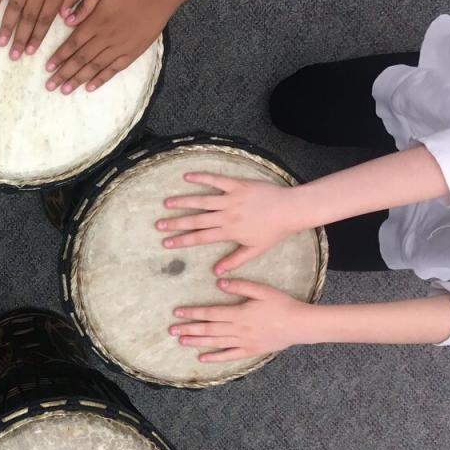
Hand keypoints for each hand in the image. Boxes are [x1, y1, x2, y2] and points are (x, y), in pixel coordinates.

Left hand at [45, 0, 176, 93]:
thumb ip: (84, 5)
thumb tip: (66, 21)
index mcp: (96, 22)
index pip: (72, 44)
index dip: (59, 56)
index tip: (47, 68)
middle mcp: (106, 38)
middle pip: (80, 59)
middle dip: (63, 74)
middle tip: (50, 86)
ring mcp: (120, 47)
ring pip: (95, 67)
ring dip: (78, 80)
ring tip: (65, 90)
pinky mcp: (133, 52)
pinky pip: (114, 69)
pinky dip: (101, 79)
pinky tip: (90, 87)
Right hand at [157, 174, 305, 274]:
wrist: (291, 210)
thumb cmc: (274, 231)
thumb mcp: (255, 250)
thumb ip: (234, 260)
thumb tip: (216, 272)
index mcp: (230, 232)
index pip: (200, 237)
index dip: (181, 240)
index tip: (166, 243)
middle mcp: (227, 215)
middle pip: (196, 220)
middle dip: (175, 223)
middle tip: (158, 225)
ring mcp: (231, 199)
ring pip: (202, 201)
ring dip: (183, 202)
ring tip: (167, 203)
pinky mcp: (238, 185)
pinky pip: (217, 180)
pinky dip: (202, 178)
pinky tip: (187, 176)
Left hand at [169, 278, 313, 361]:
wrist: (300, 325)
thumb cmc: (282, 305)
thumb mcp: (262, 290)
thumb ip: (240, 286)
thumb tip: (220, 281)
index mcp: (239, 313)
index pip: (210, 313)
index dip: (192, 313)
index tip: (177, 312)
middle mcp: (238, 329)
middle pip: (208, 329)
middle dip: (188, 329)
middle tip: (171, 330)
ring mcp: (243, 342)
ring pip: (215, 343)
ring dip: (197, 342)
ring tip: (181, 341)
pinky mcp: (250, 351)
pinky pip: (229, 356)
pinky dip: (215, 357)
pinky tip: (202, 358)